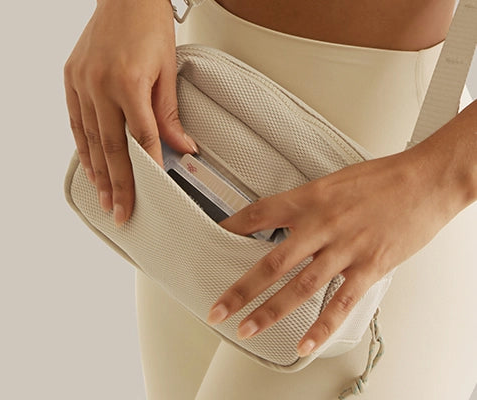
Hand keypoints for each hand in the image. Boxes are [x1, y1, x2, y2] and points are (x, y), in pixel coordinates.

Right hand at [64, 0, 197, 226]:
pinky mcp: (71, 79)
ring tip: (104, 199)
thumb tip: (183, 149)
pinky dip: (83, 147)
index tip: (149, 194)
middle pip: (112, 146)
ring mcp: (81, 82)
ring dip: (98, 172)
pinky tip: (90, 168)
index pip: (141, 137)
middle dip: (118, 183)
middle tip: (120, 212)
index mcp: (129, 83)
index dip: (147, 168)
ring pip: (90, 139)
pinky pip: (76, 121)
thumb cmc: (150, 28)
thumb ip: (170, 115)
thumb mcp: (167, 71)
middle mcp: (100, 85)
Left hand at [206, 145, 464, 355]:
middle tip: (219, 309)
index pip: (260, 213)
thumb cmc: (382, 178)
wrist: (426, 179)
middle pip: (272, 262)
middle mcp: (322, 225)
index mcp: (310, 199)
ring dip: (271, 312)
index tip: (214, 239)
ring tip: (248, 329)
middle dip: (242, 289)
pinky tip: (304, 343)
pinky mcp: (370, 266)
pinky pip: (341, 302)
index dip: (232, 227)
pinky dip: (321, 326)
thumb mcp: (334, 182)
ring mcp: (345, 248)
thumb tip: (288, 222)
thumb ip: (308, 204)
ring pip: (301, 287)